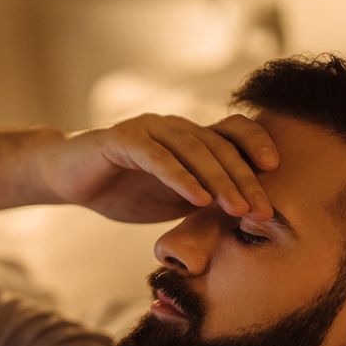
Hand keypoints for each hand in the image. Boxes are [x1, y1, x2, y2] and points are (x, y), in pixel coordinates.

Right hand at [32, 113, 278, 222]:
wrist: (68, 179)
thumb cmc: (121, 189)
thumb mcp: (169, 199)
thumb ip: (201, 200)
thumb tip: (243, 218)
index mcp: (188, 137)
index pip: (232, 133)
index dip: (257, 146)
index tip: (277, 176)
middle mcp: (173, 126)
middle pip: (218, 146)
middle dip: (244, 180)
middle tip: (262, 211)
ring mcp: (147, 129)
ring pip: (192, 149)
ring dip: (218, 180)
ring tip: (236, 209)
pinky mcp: (120, 140)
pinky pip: (156, 156)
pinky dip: (179, 176)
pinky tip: (197, 198)